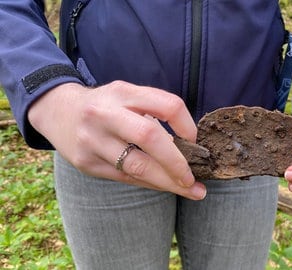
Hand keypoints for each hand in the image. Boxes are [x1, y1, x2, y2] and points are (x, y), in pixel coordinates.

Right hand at [28, 81, 205, 199]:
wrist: (57, 111)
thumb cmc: (105, 105)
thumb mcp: (127, 96)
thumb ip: (154, 113)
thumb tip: (188, 146)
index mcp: (124, 93)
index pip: (167, 105)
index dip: (187, 125)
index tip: (195, 141)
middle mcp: (106, 114)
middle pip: (150, 137)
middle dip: (177, 162)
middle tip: (194, 178)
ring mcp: (93, 139)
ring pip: (137, 166)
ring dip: (168, 182)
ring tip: (190, 190)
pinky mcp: (86, 163)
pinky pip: (125, 178)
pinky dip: (149, 183)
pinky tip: (164, 186)